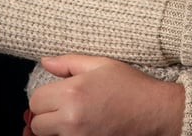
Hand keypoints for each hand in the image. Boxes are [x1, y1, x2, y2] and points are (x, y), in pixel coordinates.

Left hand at [28, 55, 183, 135]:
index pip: (35, 101)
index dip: (45, 96)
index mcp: (72, 93)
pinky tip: (81, 128)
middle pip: (37, 123)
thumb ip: (69, 62)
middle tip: (66, 107)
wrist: (156, 112)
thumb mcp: (102, 65)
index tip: (58, 94)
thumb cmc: (132, 86)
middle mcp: (71, 119)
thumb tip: (45, 61)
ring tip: (76, 118)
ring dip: (55, 129)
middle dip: (47, 115)